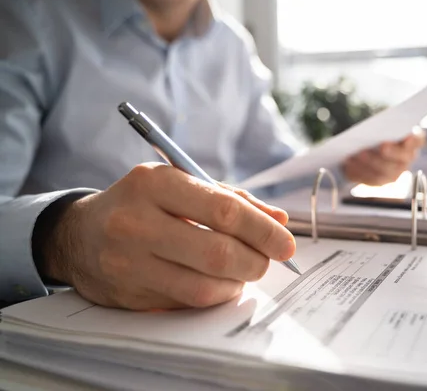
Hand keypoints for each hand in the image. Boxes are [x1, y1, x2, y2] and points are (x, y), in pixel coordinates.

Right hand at [42, 163, 295, 309]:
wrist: (80, 234)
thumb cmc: (143, 204)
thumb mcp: (181, 185)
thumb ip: (233, 200)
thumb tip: (279, 221)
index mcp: (155, 184)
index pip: (224, 210)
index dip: (263, 230)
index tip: (286, 242)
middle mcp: (137, 222)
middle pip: (217, 253)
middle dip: (256, 261)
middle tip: (266, 260)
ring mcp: (129, 263)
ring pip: (204, 286)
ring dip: (237, 282)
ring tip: (242, 270)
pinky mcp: (128, 295)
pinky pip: (187, 303)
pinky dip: (214, 294)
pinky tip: (217, 282)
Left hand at [343, 127, 425, 185]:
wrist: (359, 143)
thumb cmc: (373, 127)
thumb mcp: (378, 120)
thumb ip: (381, 123)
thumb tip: (375, 127)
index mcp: (411, 141)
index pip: (417, 140)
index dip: (414, 140)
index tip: (408, 137)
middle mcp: (405, 159)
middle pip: (402, 159)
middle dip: (392, 153)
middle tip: (382, 146)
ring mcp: (393, 173)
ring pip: (385, 172)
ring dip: (371, 163)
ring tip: (358, 154)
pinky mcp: (377, 181)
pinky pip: (369, 179)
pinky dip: (359, 170)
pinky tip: (349, 162)